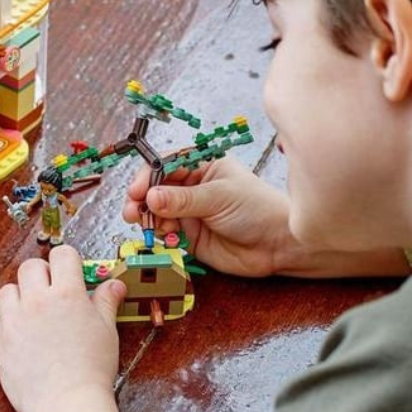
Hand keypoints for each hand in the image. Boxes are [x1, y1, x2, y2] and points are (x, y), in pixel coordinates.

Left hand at [0, 246, 125, 411]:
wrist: (67, 405)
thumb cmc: (92, 370)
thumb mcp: (107, 331)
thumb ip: (106, 302)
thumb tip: (114, 284)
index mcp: (66, 294)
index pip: (62, 255)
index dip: (68, 260)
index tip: (71, 271)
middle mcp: (36, 301)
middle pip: (30, 267)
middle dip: (42, 274)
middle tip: (52, 291)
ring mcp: (13, 321)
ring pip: (7, 290)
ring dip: (20, 295)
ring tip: (34, 312)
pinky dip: (9, 322)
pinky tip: (24, 336)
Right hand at [123, 156, 410, 278]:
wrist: (279, 246)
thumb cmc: (257, 210)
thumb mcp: (218, 197)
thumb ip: (182, 199)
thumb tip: (149, 197)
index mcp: (203, 167)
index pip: (166, 165)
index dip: (148, 176)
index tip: (136, 190)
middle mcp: (192, 188)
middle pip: (155, 188)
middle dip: (141, 198)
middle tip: (132, 210)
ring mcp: (188, 212)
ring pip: (155, 211)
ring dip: (146, 217)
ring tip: (142, 224)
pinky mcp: (188, 236)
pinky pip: (164, 233)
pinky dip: (157, 235)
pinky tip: (162, 237)